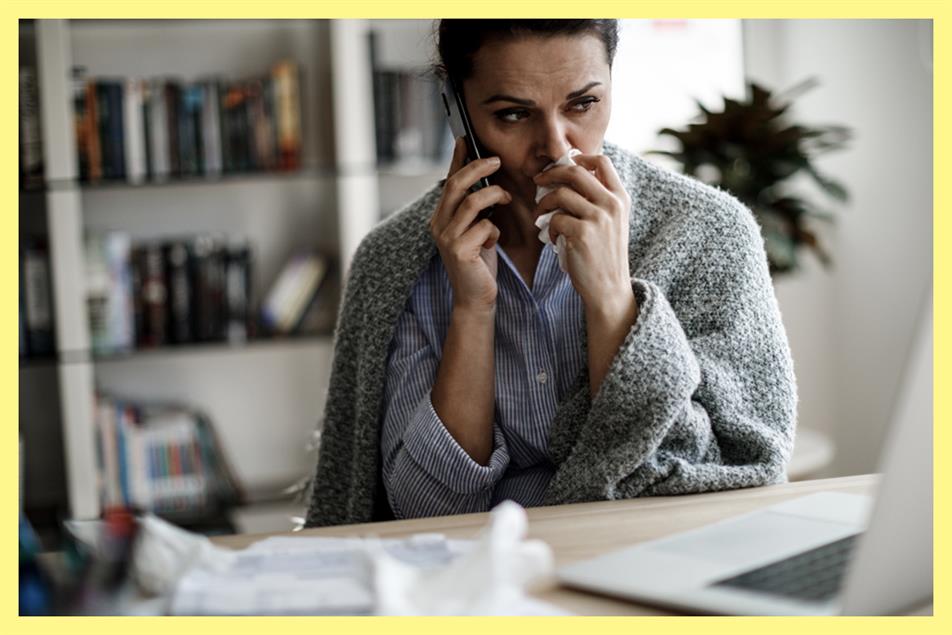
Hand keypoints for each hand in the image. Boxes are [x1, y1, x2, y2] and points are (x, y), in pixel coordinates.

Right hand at [431, 138, 510, 312]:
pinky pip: (484, 226)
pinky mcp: (458, 250)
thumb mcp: (477, 229)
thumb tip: (488, 180)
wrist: (476, 298)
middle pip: (456, 185)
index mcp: (440, 218)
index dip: (457, 159)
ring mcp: (446, 238)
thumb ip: (476, 209)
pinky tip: (494, 241)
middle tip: (496, 160)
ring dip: (495, 196)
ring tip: (507, 199)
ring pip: (472, 203)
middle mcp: (438, 225)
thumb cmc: (479, 263)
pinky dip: (494, 230)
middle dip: (477, 168)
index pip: (448, 181)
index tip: (465, 139)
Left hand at [533, 154, 632, 312]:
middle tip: (538, 182)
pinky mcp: (582, 233)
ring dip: (543, 203)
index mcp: (621, 198)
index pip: (602, 161)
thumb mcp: (611, 222)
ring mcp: (598, 218)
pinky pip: (555, 219)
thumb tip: (565, 177)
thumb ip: (597, 200)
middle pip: (576, 172)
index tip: (563, 164)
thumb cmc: (604, 255)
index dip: (579, 157)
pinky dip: (548, 228)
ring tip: (540, 215)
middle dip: (551, 173)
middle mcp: (612, 204)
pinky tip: (552, 238)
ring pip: (560, 194)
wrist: (609, 288)